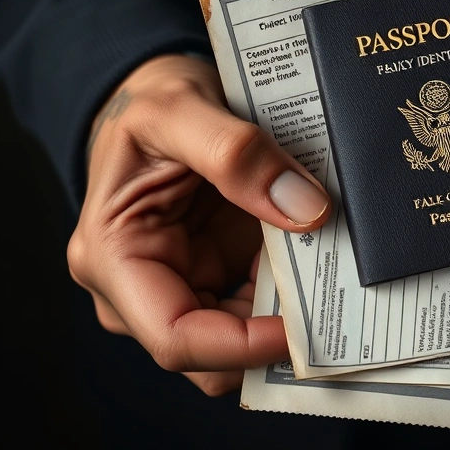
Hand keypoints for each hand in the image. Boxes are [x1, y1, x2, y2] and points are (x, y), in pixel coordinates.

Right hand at [67, 55, 329, 394]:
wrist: (149, 94)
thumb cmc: (146, 104)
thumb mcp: (179, 108)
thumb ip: (235, 153)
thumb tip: (306, 210)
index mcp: (114, 259)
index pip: (176, 338)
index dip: (244, 346)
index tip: (304, 325)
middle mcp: (139, 290)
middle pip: (215, 355)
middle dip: (275, 336)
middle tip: (335, 300)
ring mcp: (180, 287)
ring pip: (244, 339)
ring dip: (290, 314)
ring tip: (332, 270)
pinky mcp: (215, 277)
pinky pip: (259, 308)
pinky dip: (294, 293)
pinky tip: (320, 259)